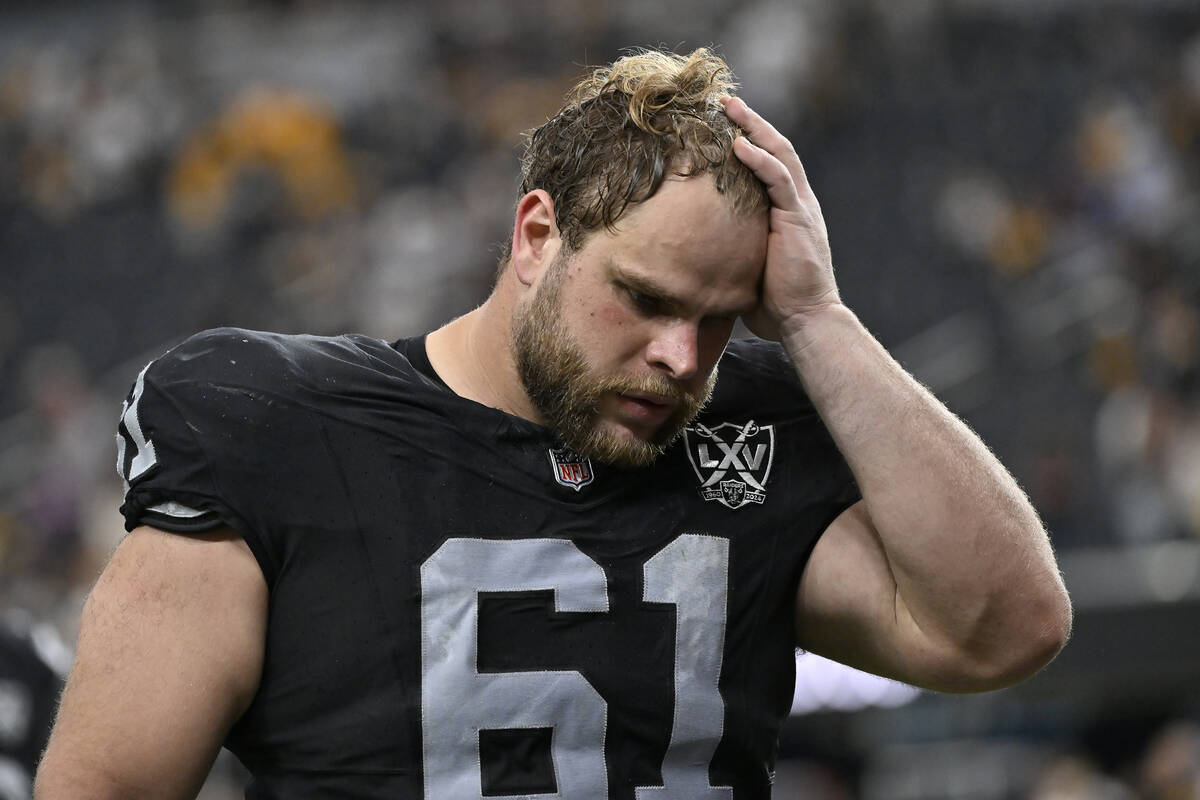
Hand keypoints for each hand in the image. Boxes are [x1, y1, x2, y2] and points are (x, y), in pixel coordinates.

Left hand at [722, 96, 840, 340]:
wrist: (804, 321)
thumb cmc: (773, 304)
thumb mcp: (744, 266)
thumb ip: (728, 248)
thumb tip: (688, 252)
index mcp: (785, 211)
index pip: (768, 164)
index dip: (749, 140)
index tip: (724, 123)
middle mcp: (796, 202)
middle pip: (775, 148)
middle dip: (750, 123)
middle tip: (724, 101)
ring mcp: (800, 208)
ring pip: (779, 154)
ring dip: (754, 129)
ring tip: (731, 108)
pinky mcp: (799, 218)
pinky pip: (780, 180)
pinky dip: (761, 160)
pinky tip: (741, 145)